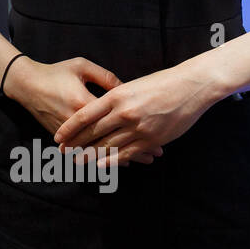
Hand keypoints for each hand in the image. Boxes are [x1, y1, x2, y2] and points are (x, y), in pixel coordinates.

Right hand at [5, 56, 160, 165]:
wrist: (25, 83)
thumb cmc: (54, 72)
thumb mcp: (81, 66)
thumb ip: (105, 77)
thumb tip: (126, 88)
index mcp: (83, 102)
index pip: (114, 119)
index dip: (136, 127)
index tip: (156, 132)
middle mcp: (76, 121)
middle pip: (109, 138)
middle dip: (134, 147)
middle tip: (154, 154)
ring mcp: (68, 131)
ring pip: (98, 149)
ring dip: (121, 156)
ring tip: (141, 161)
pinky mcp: (61, 135)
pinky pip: (85, 150)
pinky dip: (102, 157)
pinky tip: (116, 162)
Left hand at [52, 64, 215, 165]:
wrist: (191, 87)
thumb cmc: (161, 82)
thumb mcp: (131, 85)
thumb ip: (114, 97)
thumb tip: (99, 110)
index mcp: (116, 96)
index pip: (85, 115)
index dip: (69, 128)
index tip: (58, 137)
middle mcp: (124, 113)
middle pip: (93, 133)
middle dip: (76, 145)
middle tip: (63, 153)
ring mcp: (138, 128)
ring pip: (108, 146)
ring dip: (91, 156)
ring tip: (77, 162)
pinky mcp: (151, 139)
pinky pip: (127, 153)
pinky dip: (113, 161)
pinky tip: (101, 165)